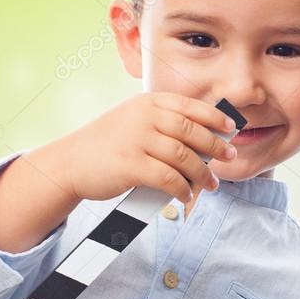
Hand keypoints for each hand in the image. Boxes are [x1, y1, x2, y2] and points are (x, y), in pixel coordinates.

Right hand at [57, 91, 238, 203]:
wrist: (70, 163)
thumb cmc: (107, 145)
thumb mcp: (132, 121)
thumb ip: (162, 124)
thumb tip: (203, 141)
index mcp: (147, 103)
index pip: (189, 106)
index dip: (214, 117)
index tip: (230, 127)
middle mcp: (143, 117)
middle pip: (191, 131)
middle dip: (215, 146)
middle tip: (229, 157)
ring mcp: (136, 140)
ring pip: (183, 156)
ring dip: (202, 173)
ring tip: (211, 184)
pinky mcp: (130, 165)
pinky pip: (168, 178)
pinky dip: (182, 188)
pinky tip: (186, 195)